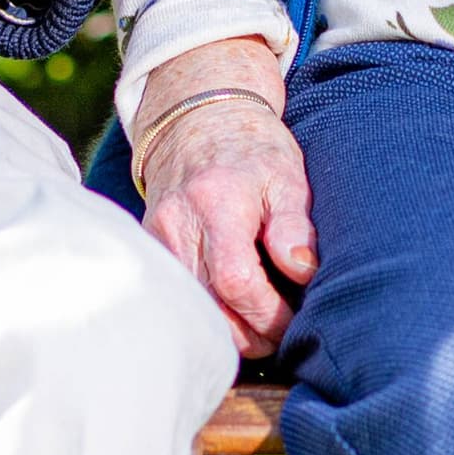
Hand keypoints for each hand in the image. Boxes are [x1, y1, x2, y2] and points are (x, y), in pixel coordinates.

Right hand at [135, 38, 317, 355]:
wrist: (197, 120)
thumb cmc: (253, 151)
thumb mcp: (286, 176)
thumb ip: (293, 224)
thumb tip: (304, 271)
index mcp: (217, 203)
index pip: (236, 281)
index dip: (268, 314)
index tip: (294, 318)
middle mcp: (178, 224)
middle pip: (211, 308)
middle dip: (251, 334)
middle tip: (281, 329)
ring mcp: (157, 238)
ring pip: (191, 311)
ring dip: (229, 330)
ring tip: (260, 321)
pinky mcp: (149, 249)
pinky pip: (178, 298)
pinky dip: (208, 314)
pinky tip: (232, 309)